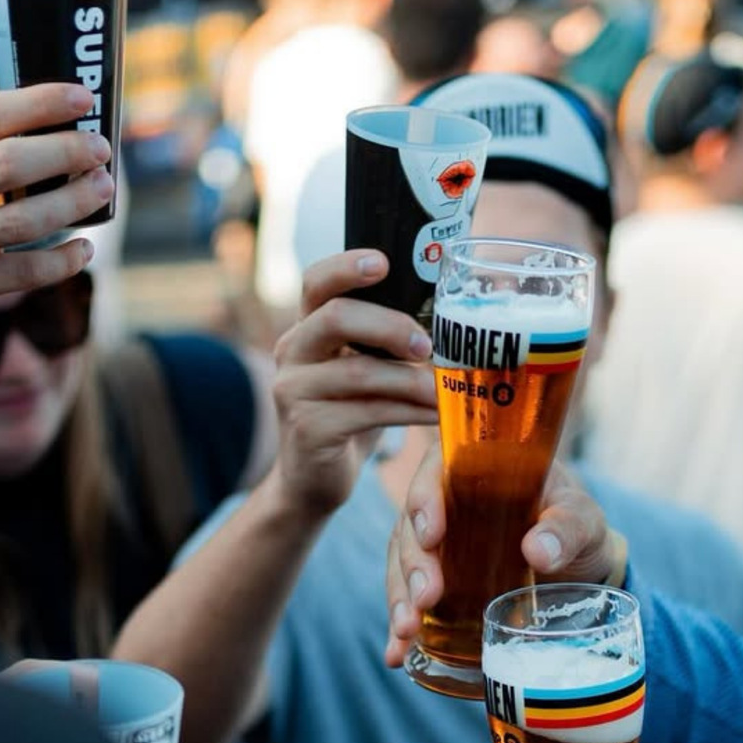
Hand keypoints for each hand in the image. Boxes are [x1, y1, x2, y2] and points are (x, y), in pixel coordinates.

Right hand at [0, 84, 113, 359]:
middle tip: (101, 149)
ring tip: (103, 187)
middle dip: (66, 152)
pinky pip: (29, 272)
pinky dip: (65, 260)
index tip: (82, 97)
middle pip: (11, 164)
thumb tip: (53, 122)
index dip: (41, 103)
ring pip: (26, 219)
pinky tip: (85, 247)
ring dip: (75, 202)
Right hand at [270, 249, 438, 517]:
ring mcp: (294, 391)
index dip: (346, 267)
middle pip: (336, 318)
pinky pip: (368, 413)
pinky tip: (436, 414)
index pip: (316, 283)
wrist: (312, 480)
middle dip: (389, 325)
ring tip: (444, 388)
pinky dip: (410, 412)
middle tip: (428, 344)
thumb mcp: (362, 372)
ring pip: (359, 372)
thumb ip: (382, 345)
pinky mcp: (309, 429)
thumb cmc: (348, 416)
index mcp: (306, 328)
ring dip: (411, 379)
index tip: (384, 263)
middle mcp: (292, 352)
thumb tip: (449, 321)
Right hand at [383, 444, 624, 664]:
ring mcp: (441, 548)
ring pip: (403, 563)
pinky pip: (412, 601)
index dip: (425, 496)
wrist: (581, 570)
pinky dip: (402, 630)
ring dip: (400, 597)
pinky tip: (397, 653)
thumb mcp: (584, 523)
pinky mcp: (441, 585)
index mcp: (480, 473)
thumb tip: (537, 550)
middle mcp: (450, 506)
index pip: (438, 469)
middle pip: (413, 525)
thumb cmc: (580, 530)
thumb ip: (568, 528)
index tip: (431, 533)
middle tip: (426, 597)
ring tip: (407, 630)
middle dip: (413, 562)